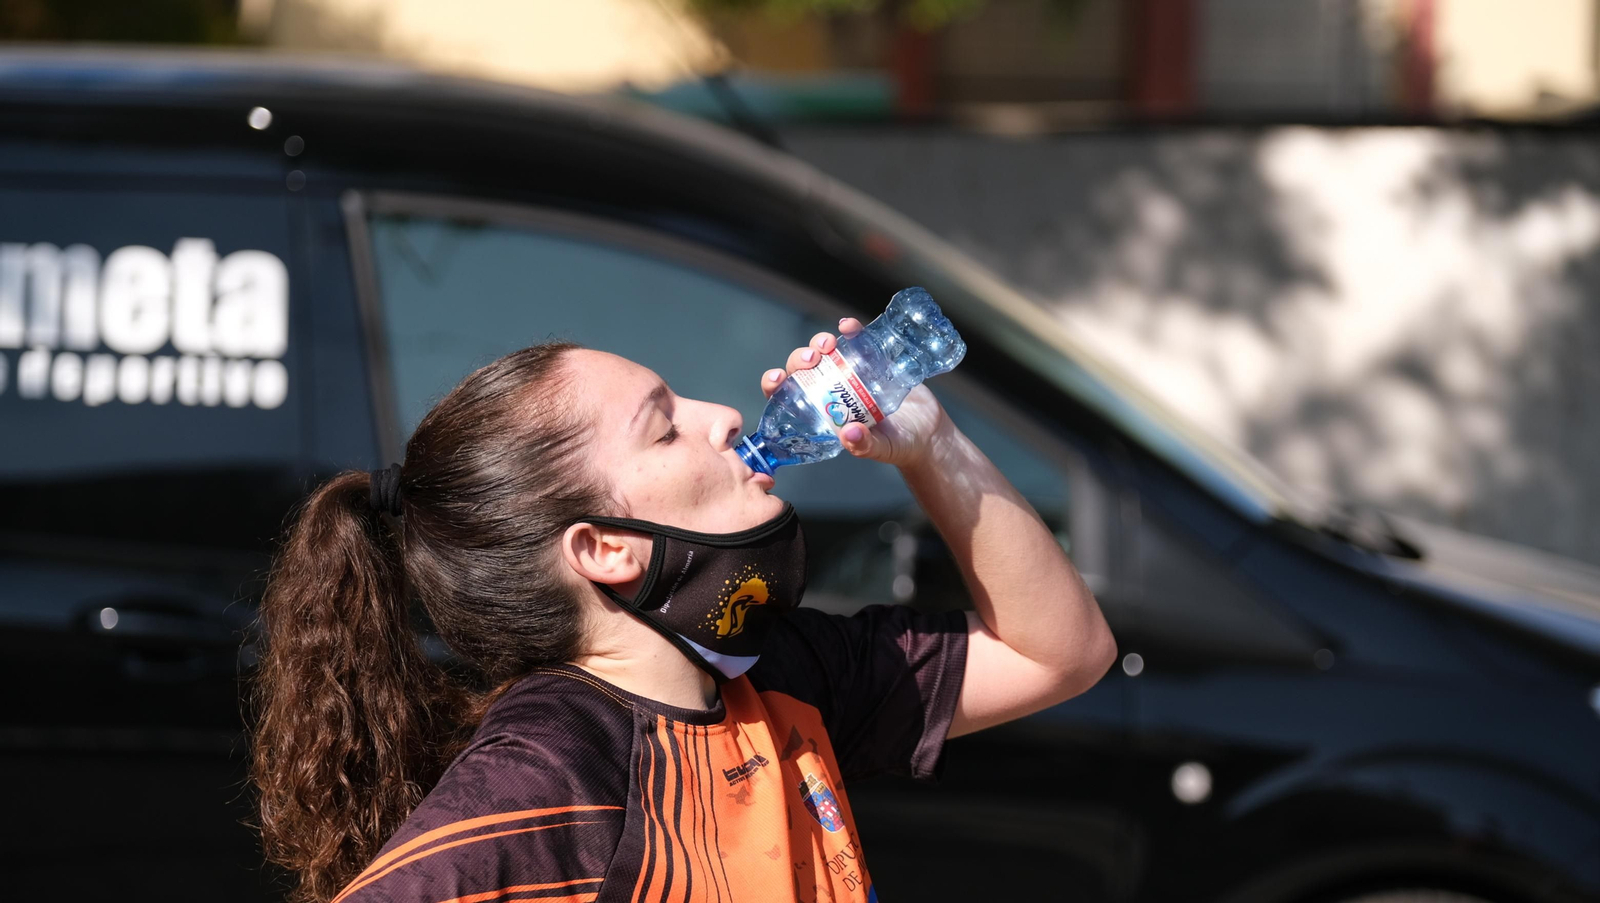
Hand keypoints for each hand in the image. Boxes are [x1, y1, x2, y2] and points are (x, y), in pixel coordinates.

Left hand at [760, 318, 950, 470]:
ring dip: (819, 342)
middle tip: (812, 359)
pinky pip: (856, 340)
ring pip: (824, 351)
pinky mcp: (872, 359)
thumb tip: (849, 434)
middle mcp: (831, 391)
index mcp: (823, 414)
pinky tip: (848, 326)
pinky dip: (850, 330)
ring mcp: (851, 373)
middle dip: (799, 359)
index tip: (776, 378)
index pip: (788, 397)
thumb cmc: (900, 446)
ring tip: (829, 344)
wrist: (931, 430)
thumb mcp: (882, 449)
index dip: (775, 385)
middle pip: (802, 370)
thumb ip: (865, 446)